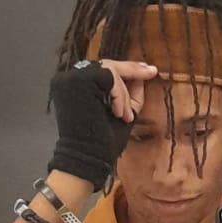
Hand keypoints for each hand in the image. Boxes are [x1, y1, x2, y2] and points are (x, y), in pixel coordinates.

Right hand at [47, 58, 156, 192]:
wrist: (87, 157)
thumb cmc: (101, 141)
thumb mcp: (120, 110)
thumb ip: (128, 93)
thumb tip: (142, 73)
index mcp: (76, 86)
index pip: (103, 70)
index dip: (127, 68)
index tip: (147, 70)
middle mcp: (70, 78)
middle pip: (107, 65)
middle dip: (132, 71)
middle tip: (151, 73)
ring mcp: (72, 78)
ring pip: (110, 70)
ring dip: (123, 93)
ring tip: (124, 115)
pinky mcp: (79, 80)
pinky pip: (110, 76)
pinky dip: (119, 94)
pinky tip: (118, 113)